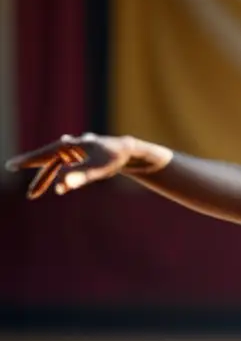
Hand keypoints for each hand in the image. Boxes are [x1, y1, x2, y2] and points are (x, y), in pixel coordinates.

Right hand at [4, 133, 166, 198]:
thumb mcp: (97, 169)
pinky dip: (61, 178)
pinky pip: (66, 169)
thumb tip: (60, 186)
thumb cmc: (113, 158)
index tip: (10, 165)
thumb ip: (78, 176)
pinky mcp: (81, 158)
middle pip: (46, 160)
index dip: (27, 160)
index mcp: (69, 145)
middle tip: (17, 179)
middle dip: (34, 173)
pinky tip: (58, 189)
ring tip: (33, 194)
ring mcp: (75, 152)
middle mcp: (70, 146)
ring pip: (55, 167)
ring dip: (45, 179)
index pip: (43, 153)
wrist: (129, 152)